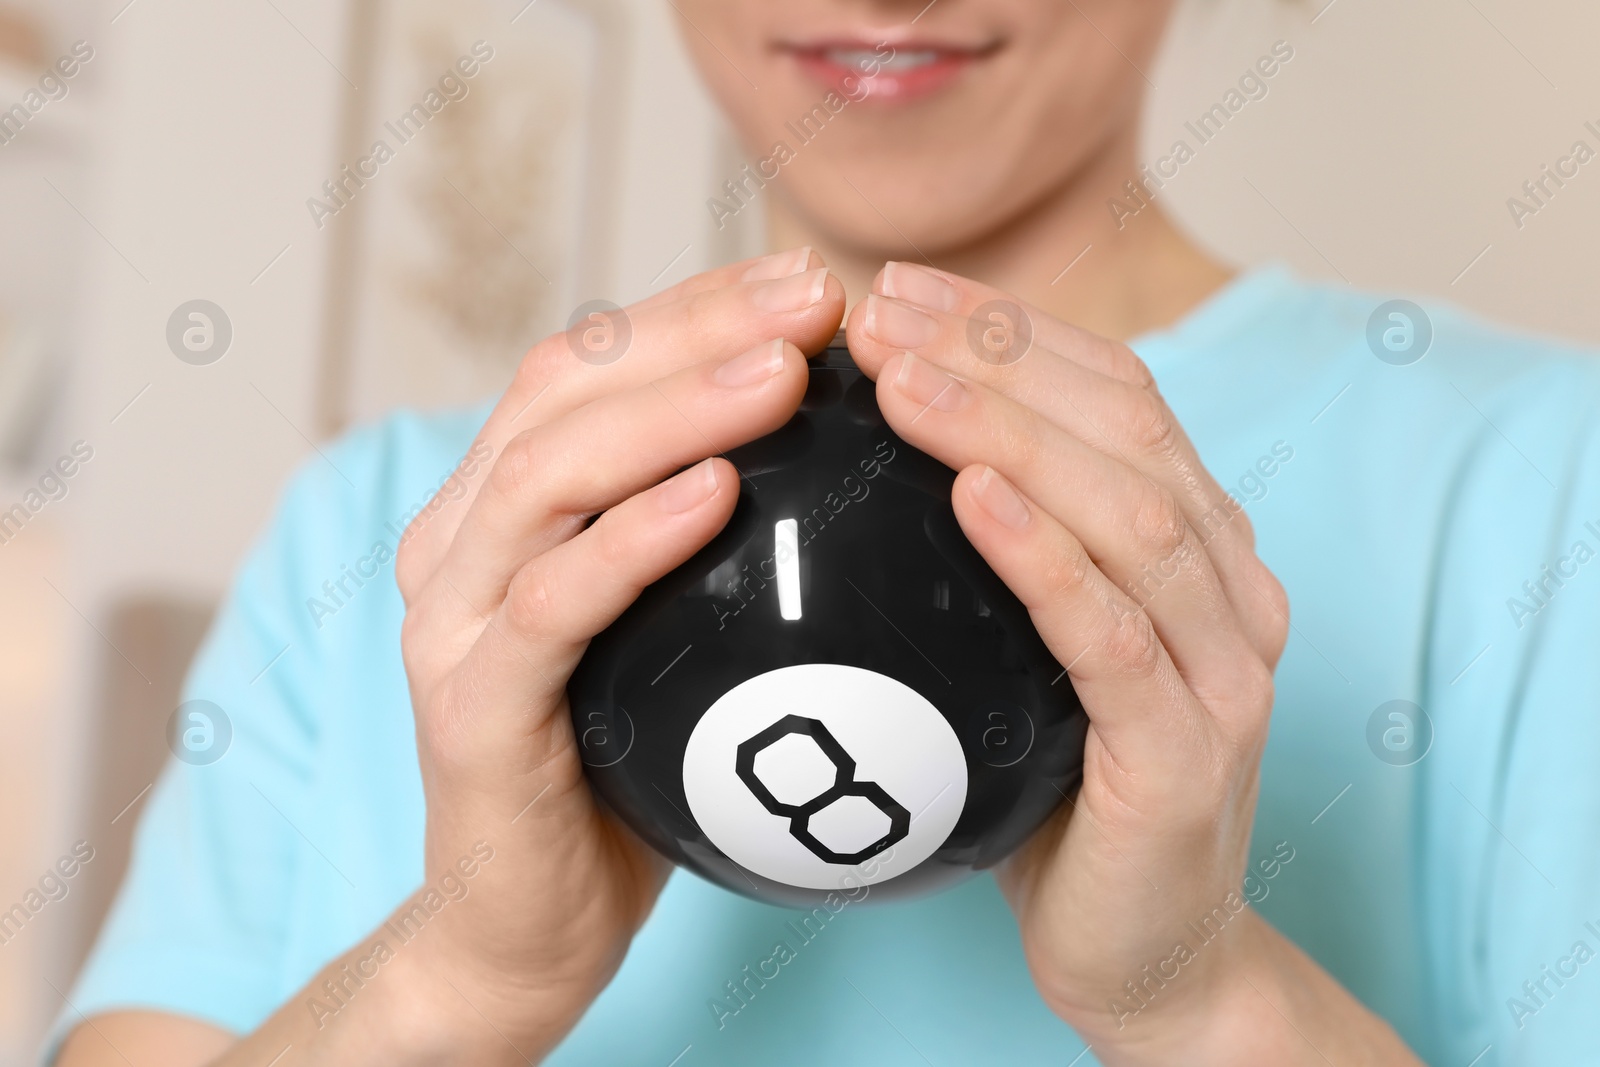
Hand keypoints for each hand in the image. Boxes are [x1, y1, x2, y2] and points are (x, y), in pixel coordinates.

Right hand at [384, 247, 844, 1059]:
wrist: (527, 928)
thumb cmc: (626, 772)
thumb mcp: (675, 634)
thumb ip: (708, 541)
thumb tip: (844, 455)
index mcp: (499, 507)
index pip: (589, 364)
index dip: (693, 306)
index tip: (808, 280)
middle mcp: (455, 543)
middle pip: (562, 389)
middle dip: (690, 326)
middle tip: (813, 297)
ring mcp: (448, 624)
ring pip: (546, 475)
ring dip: (669, 409)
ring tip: (784, 371)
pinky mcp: (467, 710)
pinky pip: (550, 606)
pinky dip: (634, 539)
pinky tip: (721, 493)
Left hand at [845, 263, 1415, 1064]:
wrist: (1144, 953)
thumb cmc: (1061, 793)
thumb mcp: (1023, 650)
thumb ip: (993, 557)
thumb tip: (862, 458)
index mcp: (1199, 543)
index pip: (1113, 394)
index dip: (1009, 327)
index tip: (895, 289)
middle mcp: (1233, 586)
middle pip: (1124, 425)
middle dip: (998, 352)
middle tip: (878, 312)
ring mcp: (1226, 667)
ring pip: (1127, 510)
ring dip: (1009, 429)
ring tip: (901, 378)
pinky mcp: (1192, 751)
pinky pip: (1111, 634)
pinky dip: (1042, 554)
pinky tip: (969, 495)